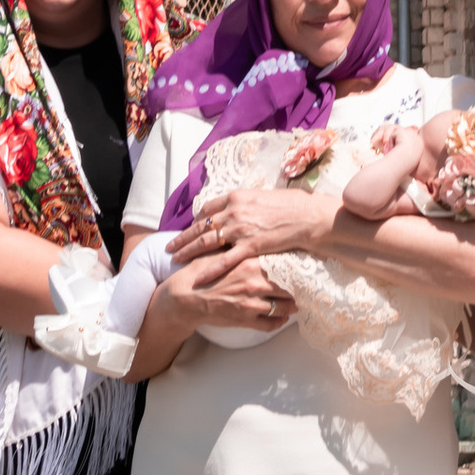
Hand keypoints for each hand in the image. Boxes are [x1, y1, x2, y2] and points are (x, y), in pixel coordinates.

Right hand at [152, 245, 292, 340]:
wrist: (185, 296)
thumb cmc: (201, 272)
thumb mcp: (221, 252)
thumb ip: (240, 247)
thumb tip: (256, 237)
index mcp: (250, 263)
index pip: (283, 264)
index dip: (296, 266)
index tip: (305, 266)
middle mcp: (254, 283)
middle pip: (289, 286)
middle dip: (299, 287)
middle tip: (307, 285)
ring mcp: (251, 303)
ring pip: (284, 306)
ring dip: (293, 306)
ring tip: (298, 303)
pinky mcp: (245, 320)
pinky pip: (270, 324)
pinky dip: (279, 322)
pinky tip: (282, 317)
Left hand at [177, 183, 339, 265]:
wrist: (305, 216)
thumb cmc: (290, 205)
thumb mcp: (263, 197)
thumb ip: (246, 203)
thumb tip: (240, 207)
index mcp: (235, 197)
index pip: (207, 209)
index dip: (196, 220)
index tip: (189, 228)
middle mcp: (233, 211)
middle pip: (200, 226)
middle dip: (183, 237)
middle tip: (169, 247)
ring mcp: (239, 229)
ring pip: (206, 242)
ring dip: (188, 251)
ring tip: (174, 259)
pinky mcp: (249, 246)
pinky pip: (224, 260)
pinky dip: (209, 269)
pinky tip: (197, 277)